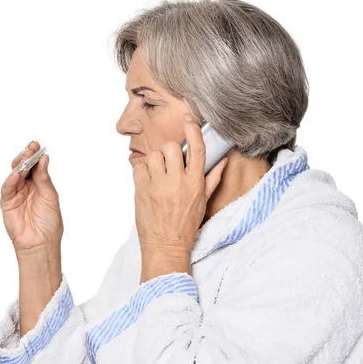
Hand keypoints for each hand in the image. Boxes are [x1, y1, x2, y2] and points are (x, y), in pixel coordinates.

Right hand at [0, 141, 63, 256]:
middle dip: (26, 156)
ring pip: (15, 175)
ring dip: (19, 165)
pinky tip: (17, 173)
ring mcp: (16, 194)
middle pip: (23, 167)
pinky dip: (11, 180)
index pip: (35, 166)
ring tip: (26, 156)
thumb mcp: (50, 197)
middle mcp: (26, 187)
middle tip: (31, 147)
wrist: (41, 244)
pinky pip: (7, 188)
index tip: (37, 145)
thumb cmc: (49, 223)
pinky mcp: (7, 203)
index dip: (35, 155)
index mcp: (39, 184)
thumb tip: (44, 159)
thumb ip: (44, 179)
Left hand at [133, 114, 228, 258]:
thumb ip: (212, 178)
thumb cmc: (185, 225)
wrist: (165, 244)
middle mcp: (177, 182)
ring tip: (157, 174)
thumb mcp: (203, 201)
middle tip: (168, 162)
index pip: (197, 150)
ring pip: (154, 155)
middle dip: (169, 151)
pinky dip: (141, 170)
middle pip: (172, 147)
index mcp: (195, 184)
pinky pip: (139, 167)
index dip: (193, 130)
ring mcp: (158, 186)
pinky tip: (147, 181)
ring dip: (155, 160)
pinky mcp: (141, 190)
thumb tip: (223, 161)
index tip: (188, 119)